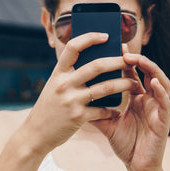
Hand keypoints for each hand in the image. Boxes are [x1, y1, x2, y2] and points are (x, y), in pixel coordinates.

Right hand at [23, 33, 137, 154]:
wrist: (34, 134)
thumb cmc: (48, 108)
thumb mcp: (54, 87)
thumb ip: (69, 75)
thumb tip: (95, 63)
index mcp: (58, 73)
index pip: (73, 47)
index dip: (90, 38)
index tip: (105, 36)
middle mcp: (64, 84)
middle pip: (96, 66)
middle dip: (117, 62)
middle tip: (129, 61)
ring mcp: (71, 100)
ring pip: (105, 88)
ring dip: (123, 84)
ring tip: (134, 84)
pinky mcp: (78, 117)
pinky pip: (102, 110)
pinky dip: (112, 111)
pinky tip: (118, 112)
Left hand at [92, 49, 169, 170]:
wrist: (137, 167)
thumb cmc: (126, 145)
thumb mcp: (108, 125)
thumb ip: (96, 111)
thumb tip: (76, 98)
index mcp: (137, 98)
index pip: (133, 73)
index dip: (126, 60)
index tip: (115, 46)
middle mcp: (150, 100)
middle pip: (148, 72)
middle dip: (138, 59)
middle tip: (124, 49)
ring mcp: (159, 109)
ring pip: (160, 82)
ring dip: (151, 69)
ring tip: (139, 59)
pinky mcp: (164, 120)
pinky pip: (165, 102)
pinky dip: (161, 91)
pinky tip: (154, 82)